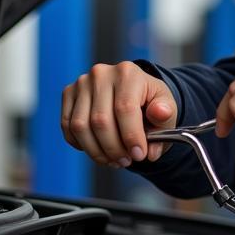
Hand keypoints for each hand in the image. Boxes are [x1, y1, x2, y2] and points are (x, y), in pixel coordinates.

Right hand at [61, 61, 177, 167]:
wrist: (134, 93)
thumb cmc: (150, 102)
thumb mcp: (166, 107)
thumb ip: (165, 114)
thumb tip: (159, 114)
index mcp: (128, 73)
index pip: (125, 108)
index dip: (131, 136)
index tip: (139, 155)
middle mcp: (101, 74)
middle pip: (100, 121)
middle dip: (114, 148)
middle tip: (126, 161)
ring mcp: (81, 83)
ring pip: (80, 127)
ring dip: (97, 151)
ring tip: (114, 160)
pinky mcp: (68, 94)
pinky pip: (68, 127)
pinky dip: (82, 145)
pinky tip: (99, 150)